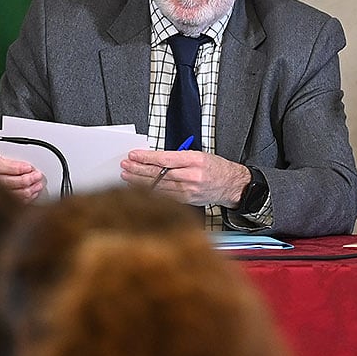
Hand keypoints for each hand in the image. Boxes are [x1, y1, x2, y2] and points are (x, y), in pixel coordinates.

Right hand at [0, 147, 44, 201]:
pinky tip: (33, 191)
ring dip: (28, 190)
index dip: (14, 168)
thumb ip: (12, 155)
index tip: (28, 167)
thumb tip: (29, 162)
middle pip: (4, 182)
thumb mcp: (3, 150)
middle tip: (37, 175)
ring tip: (37, 183)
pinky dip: (27, 197)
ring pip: (10, 194)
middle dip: (24, 180)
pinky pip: (14, 201)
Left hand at [121, 149, 250, 207]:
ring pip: (158, 186)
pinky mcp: (187, 200)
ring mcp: (188, 191)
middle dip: (138, 169)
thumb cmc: (216, 168)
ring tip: (127, 176)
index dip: (146, 157)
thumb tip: (155, 158)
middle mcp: (191, 176)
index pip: (164, 159)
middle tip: (125, 165)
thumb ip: (178, 157)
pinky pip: (164, 195)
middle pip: (158, 173)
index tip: (133, 155)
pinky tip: (140, 188)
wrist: (231, 185)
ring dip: (139, 181)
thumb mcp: (199, 154)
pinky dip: (151, 191)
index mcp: (194, 161)